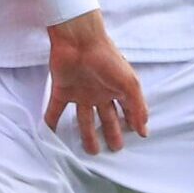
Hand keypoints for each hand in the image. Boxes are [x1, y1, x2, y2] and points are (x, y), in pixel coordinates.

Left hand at [42, 11, 148, 154]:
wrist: (79, 40)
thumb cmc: (107, 58)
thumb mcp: (129, 84)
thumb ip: (138, 107)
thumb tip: (144, 131)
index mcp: (116, 89)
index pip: (126, 110)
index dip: (131, 123)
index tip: (135, 139)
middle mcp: (99, 92)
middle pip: (106, 117)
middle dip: (111, 133)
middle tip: (114, 150)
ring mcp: (80, 92)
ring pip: (84, 118)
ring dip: (86, 134)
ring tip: (91, 152)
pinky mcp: (62, 90)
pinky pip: (55, 110)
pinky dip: (51, 122)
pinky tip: (49, 136)